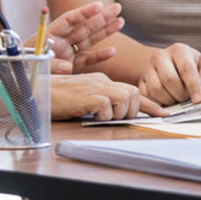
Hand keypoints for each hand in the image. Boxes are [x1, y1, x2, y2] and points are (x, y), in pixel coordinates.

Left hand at [25, 1, 124, 73]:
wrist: (14, 81)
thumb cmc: (20, 68)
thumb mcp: (31, 63)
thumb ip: (50, 64)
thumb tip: (68, 67)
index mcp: (49, 35)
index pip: (69, 19)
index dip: (83, 12)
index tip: (98, 5)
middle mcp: (60, 41)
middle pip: (84, 27)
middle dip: (101, 17)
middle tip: (118, 7)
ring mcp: (66, 53)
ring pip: (89, 40)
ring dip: (105, 31)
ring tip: (120, 21)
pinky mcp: (69, 66)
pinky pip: (87, 59)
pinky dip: (99, 56)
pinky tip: (112, 50)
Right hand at [50, 73, 166, 120]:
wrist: (37, 91)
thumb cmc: (57, 97)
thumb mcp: (84, 98)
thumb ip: (100, 101)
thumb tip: (114, 113)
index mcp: (103, 81)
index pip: (132, 91)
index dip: (150, 105)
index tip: (162, 114)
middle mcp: (102, 81)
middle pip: (133, 93)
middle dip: (133, 110)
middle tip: (119, 118)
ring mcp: (95, 87)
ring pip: (125, 98)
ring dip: (119, 113)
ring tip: (103, 117)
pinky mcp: (87, 96)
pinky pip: (107, 106)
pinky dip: (104, 115)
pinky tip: (92, 116)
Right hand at [138, 43, 200, 105]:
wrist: (167, 64)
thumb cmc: (190, 65)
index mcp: (179, 50)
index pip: (186, 68)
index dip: (193, 86)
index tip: (198, 100)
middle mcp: (160, 56)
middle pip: (169, 79)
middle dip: (180, 94)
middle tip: (187, 99)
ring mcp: (148, 69)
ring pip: (156, 89)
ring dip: (169, 100)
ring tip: (177, 99)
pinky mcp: (140, 82)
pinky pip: (146, 97)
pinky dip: (158, 104)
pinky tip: (167, 102)